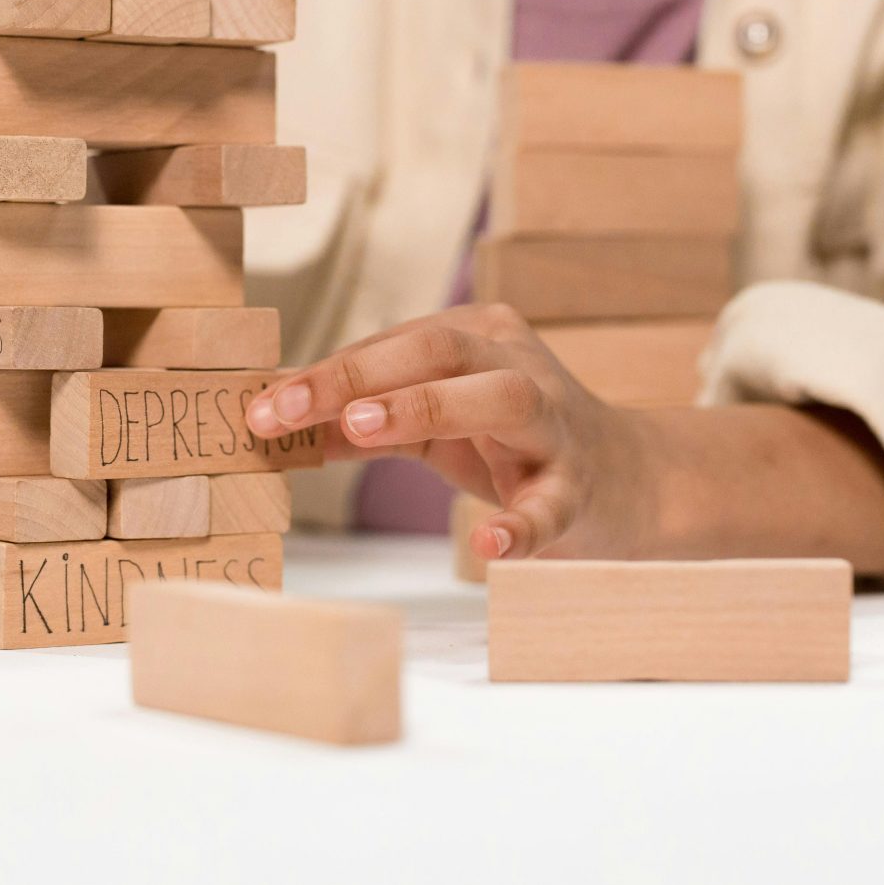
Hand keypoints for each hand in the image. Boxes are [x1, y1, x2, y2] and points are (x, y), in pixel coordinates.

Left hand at [243, 304, 654, 562]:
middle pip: (436, 352)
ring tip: (361, 428)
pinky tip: (490, 546)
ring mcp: (554, 425)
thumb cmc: (510, 442)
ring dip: (425, 406)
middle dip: (356, 376)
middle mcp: (517, 365)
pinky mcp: (579, 488)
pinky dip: (520, 526)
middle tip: (286, 408)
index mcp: (477, 338)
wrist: (627, 482)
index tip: (256, 405)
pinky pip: (550, 505)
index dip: (321, 375)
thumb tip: (274, 422)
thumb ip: (360, 423)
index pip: (390, 346)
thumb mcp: (432, 423)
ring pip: (499, 397)